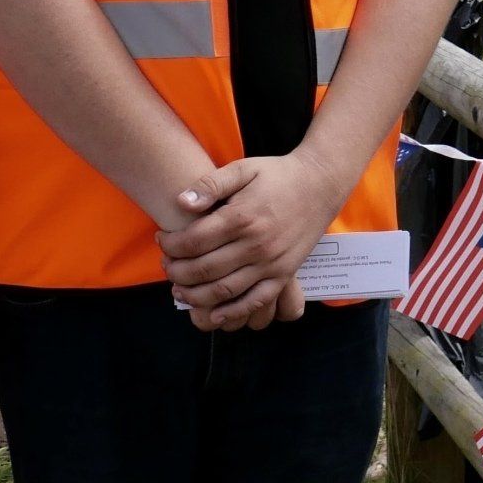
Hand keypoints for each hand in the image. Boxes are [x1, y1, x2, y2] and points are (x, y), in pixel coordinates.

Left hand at [159, 152, 347, 329]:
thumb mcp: (243, 168)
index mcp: (242, 217)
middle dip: (176, 271)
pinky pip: (255, 302)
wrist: (320, 185)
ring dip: (195, 295)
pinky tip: (213, 313)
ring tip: (179, 288)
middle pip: (204, 269)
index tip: (162, 239)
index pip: (193, 240)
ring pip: (224, 291)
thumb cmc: (277, 174)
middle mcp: (256, 244)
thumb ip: (210, 184)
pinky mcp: (284, 275)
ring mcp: (271, 264)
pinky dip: (231, 312)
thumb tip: (180, 202)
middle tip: (165, 265)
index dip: (170, 244)